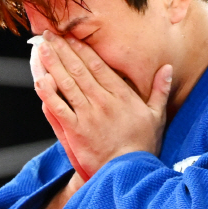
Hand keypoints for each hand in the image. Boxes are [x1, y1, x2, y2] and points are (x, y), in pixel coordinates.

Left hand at [34, 30, 171, 178]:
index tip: (70, 37)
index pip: (98, 66)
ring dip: (52, 64)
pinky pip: (58, 108)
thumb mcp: (157, 117)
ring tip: (41, 49)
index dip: (82, 49)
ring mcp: (88, 116)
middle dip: (62, 50)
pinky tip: (40, 79)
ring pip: (66, 84)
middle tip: (49, 35)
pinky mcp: (75, 131)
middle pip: (79, 70)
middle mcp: (103, 102)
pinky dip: (48, 93)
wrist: (129, 173)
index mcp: (122, 96)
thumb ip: (160, 90)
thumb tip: (167, 68)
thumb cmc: (143, 147)